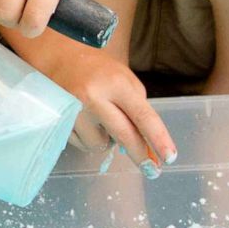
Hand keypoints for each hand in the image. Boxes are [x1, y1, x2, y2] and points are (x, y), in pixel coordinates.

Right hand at [42, 45, 175, 175]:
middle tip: (152, 168)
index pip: (142, 115)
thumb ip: (137, 108)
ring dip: (106, 140)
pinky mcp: (60, 122)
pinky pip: (83, 144)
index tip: (170, 157)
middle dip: (140, 154)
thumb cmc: (98, 70)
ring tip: (100, 120)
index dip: (158, 138)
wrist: (58, 59)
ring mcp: (74, 111)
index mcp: (116, 83)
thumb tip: (147, 145)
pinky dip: (89, 138)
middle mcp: (94, 97)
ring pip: (100, 144)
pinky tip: (85, 121)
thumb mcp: (124, 79)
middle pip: (123, 135)